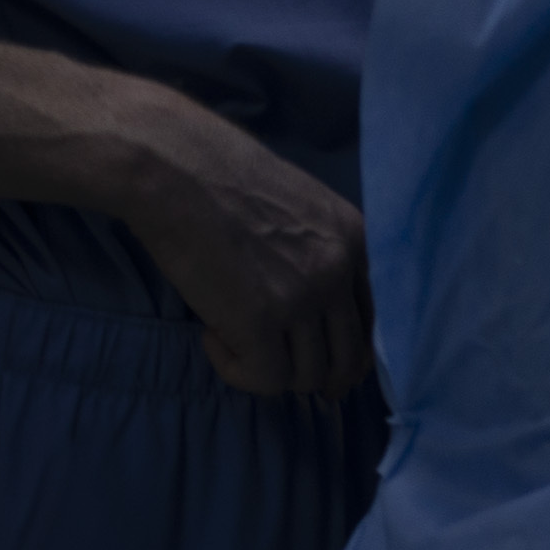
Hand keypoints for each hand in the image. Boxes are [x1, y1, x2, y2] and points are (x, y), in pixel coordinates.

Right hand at [114, 98, 376, 396]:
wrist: (175, 170)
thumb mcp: (300, 207)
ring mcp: (305, 297)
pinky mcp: (261, 321)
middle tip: (278, 370)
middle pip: (348, 357)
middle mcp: (340, 270)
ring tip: (231, 336)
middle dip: (320, 378)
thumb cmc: (221, 181)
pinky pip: (266, 378)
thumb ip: (319, 250)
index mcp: (356, 240)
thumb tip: (314, 309)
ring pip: (308, 374)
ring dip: (268, 368)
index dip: (349, 350)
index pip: (375, 320)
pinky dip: (237, 370)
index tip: (325, 364)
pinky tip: (212, 337)